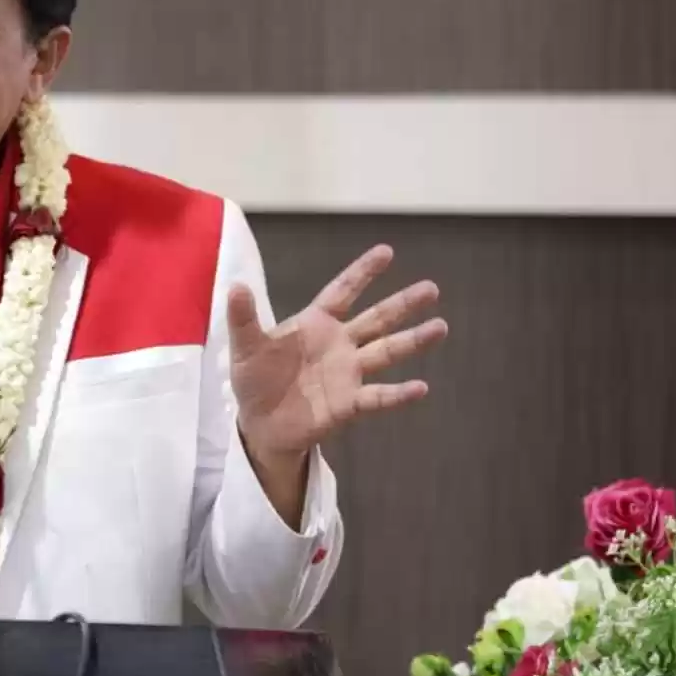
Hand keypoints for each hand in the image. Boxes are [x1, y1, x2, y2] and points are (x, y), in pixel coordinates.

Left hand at [228, 245, 446, 477]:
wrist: (260, 424)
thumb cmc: (254, 380)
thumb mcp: (244, 347)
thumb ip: (243, 318)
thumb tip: (235, 287)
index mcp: (316, 323)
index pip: (343, 292)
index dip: (363, 273)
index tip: (387, 252)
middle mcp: (339, 344)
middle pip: (377, 319)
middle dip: (403, 304)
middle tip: (432, 288)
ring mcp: (348, 373)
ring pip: (386, 352)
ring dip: (413, 340)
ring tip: (440, 327)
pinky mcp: (349, 403)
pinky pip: (378, 396)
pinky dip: (398, 394)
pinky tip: (421, 387)